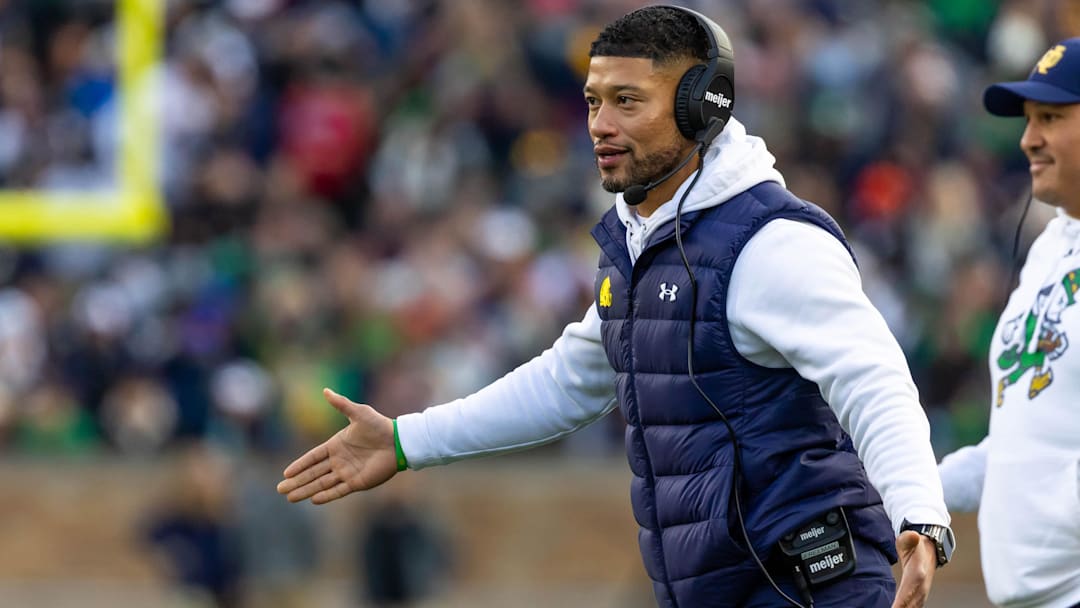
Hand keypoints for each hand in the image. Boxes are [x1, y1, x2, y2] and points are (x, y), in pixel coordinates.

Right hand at [277, 388, 397, 504]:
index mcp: (336, 445)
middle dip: (297, 481)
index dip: (299, 465)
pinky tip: (313, 500)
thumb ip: (341, 404)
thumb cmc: (379, 425)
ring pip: (322, 483)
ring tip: (290, 498)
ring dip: (306, 490)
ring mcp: (347, 472)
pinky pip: (338, 490)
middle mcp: (339, 460)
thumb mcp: (358, 412)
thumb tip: (325, 390)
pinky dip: (326, 495)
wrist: (399, 441)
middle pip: (313, 473)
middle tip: (280, 490)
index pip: (312, 457)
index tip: (285, 473)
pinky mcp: (358, 482)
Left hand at [891, 530, 937, 607]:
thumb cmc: (914, 545)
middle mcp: (920, 587)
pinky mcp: (917, 597)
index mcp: (917, 574)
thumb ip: (908, 538)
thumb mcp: (909, 539)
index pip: (909, 591)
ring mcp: (920, 594)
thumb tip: (913, 535)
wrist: (929, 549)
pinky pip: (911, 607)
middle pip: (910, 605)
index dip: (902, 601)